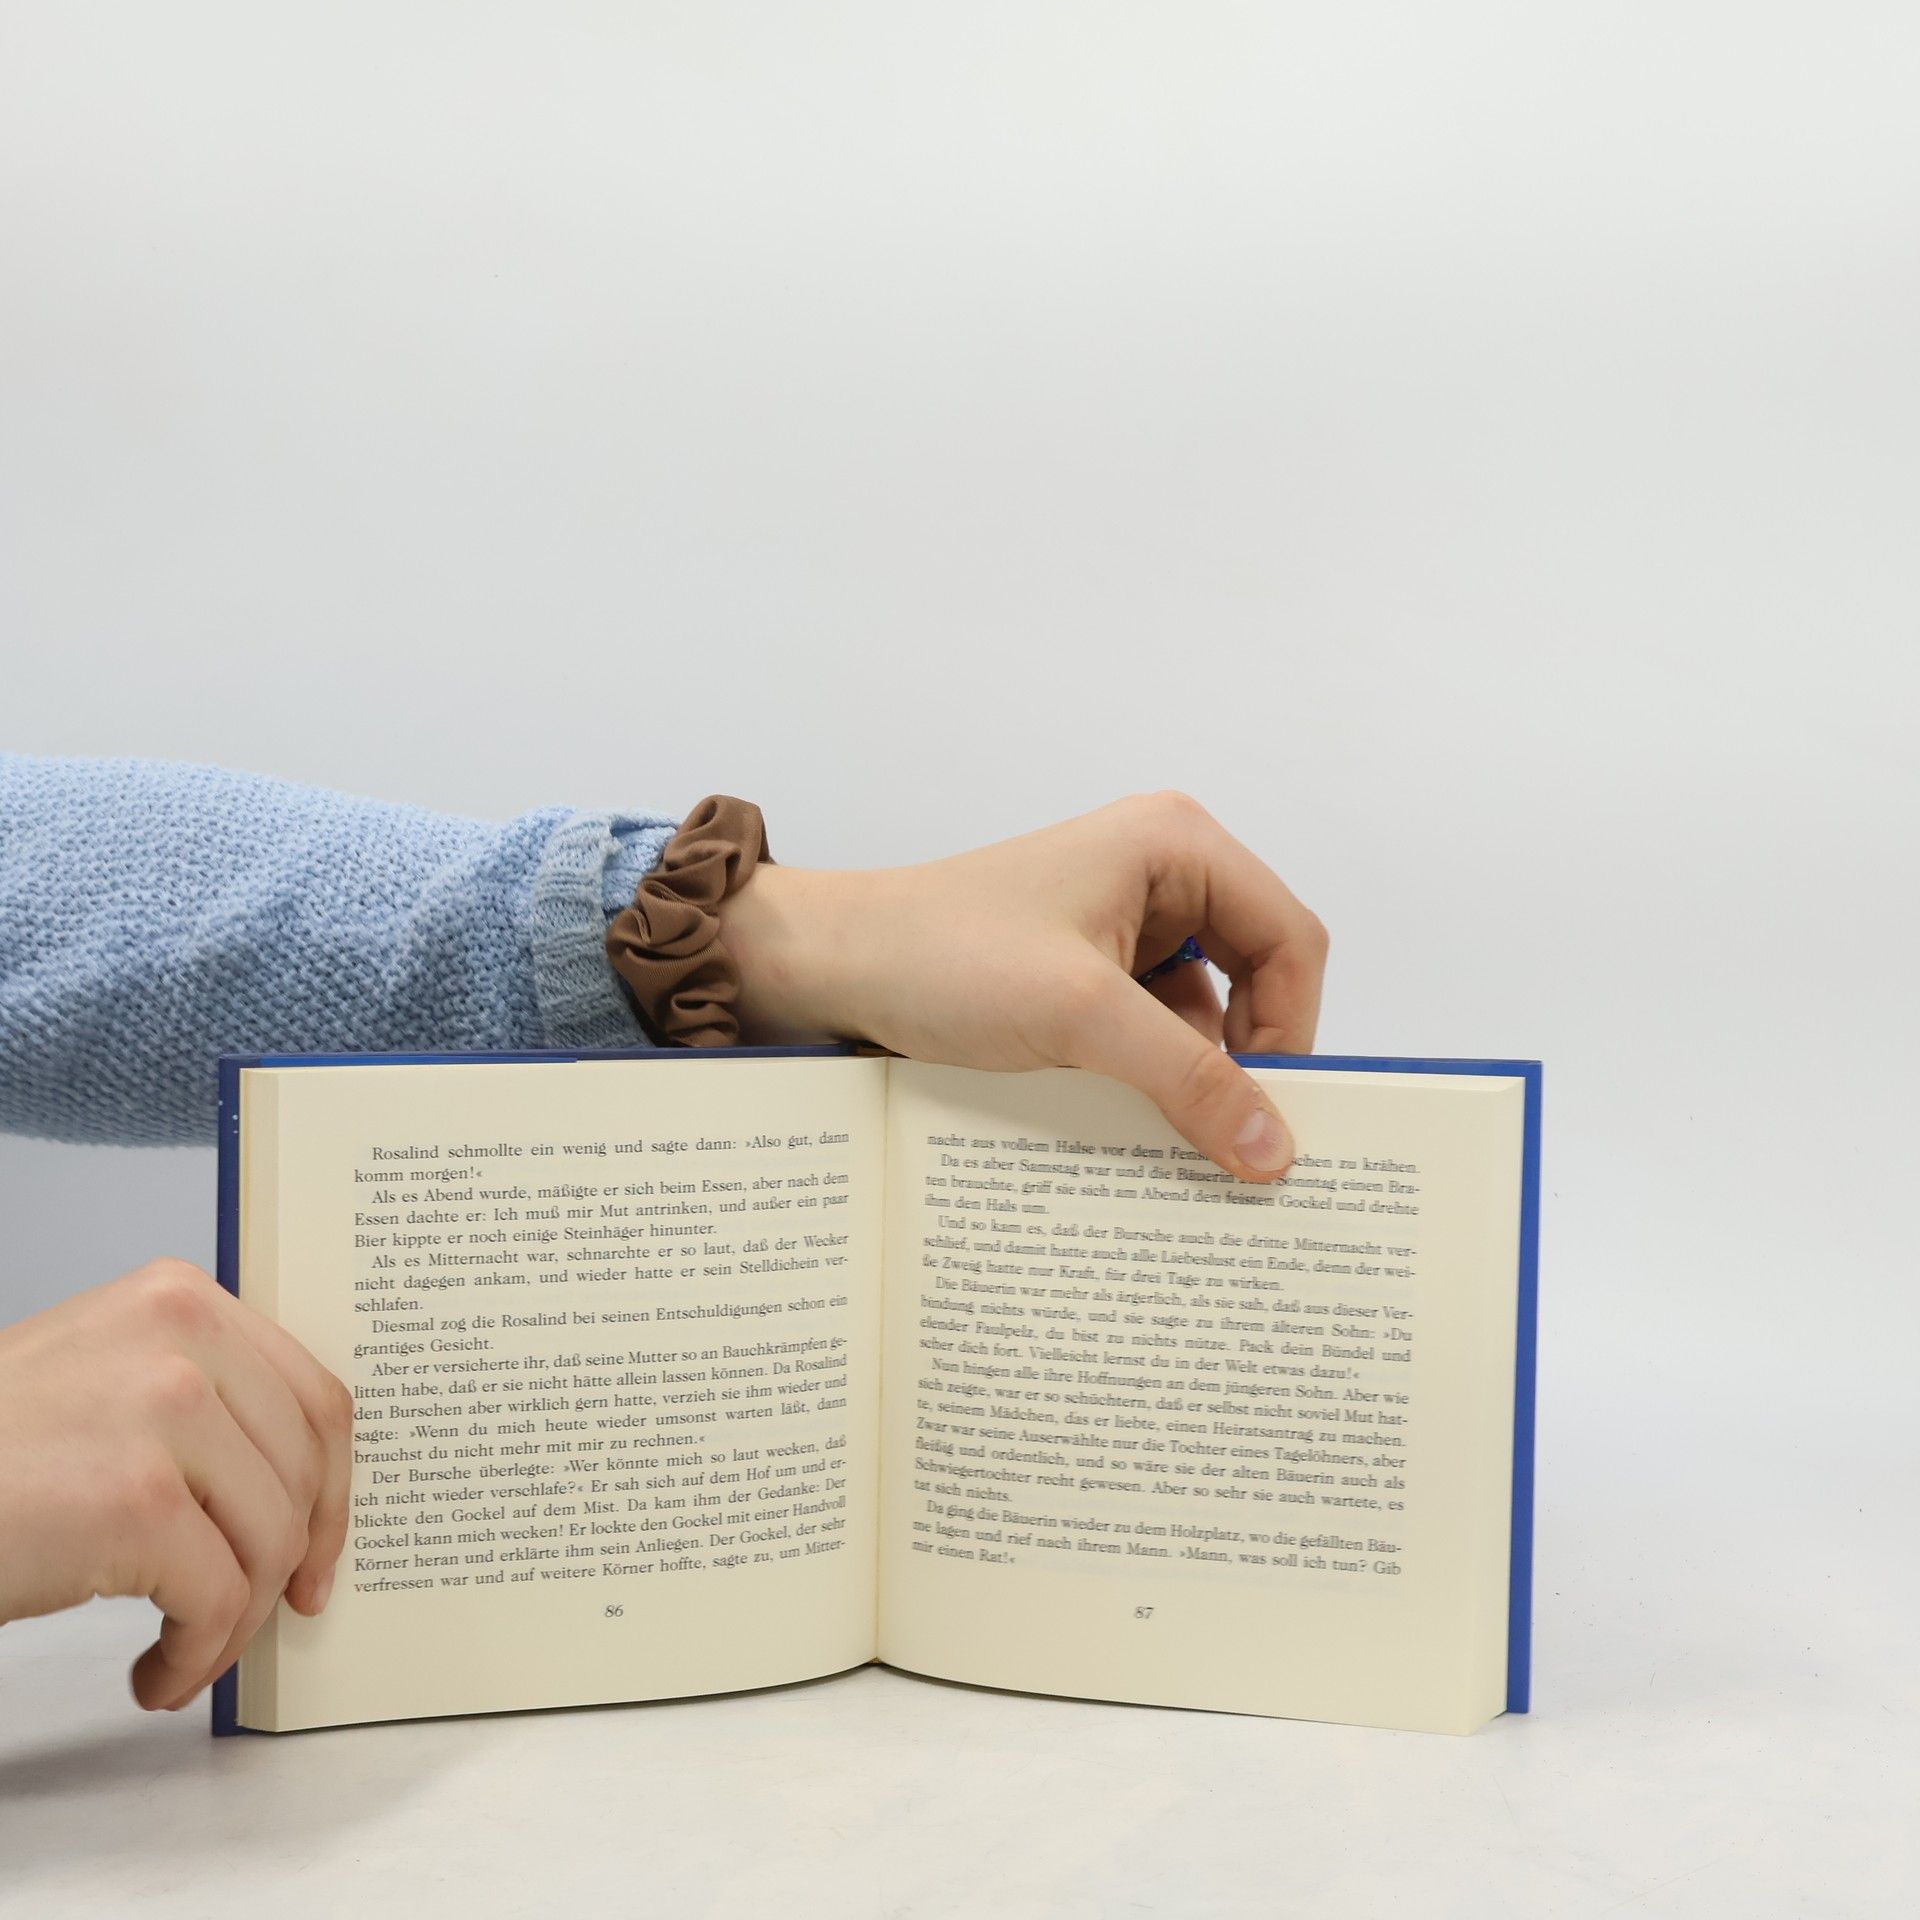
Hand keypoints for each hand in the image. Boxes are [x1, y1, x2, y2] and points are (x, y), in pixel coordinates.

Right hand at [0, 1259, 353, 1710]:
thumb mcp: (106, 1380)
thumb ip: (201, 1398)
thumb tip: (294, 1485)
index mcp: (182, 1298)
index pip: (313, 1398)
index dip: (332, 1490)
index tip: (320, 1552)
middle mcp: (183, 1335)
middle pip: (301, 1472)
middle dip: (288, 1563)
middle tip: (262, 1617)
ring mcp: (165, 1411)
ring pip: (269, 1540)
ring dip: (233, 1621)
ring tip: (185, 1652)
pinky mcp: (138, 1501)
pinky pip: (217, 1600)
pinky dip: (194, 1656)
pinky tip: (154, 1673)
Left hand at [717, 791, 1327, 1179]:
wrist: (830, 968)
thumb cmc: (943, 957)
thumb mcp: (1080, 1017)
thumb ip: (1189, 1080)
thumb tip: (1276, 1152)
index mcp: (1176, 844)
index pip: (1291, 939)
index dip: (1295, 1028)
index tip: (1273, 1113)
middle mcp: (1162, 870)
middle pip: (1259, 975)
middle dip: (1247, 1056)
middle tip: (1237, 1138)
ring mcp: (1124, 920)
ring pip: (1207, 1012)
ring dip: (1194, 1073)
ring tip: (1172, 1137)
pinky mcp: (1089, 967)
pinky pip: (1154, 1026)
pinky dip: (1151, 1074)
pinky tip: (1125, 1117)